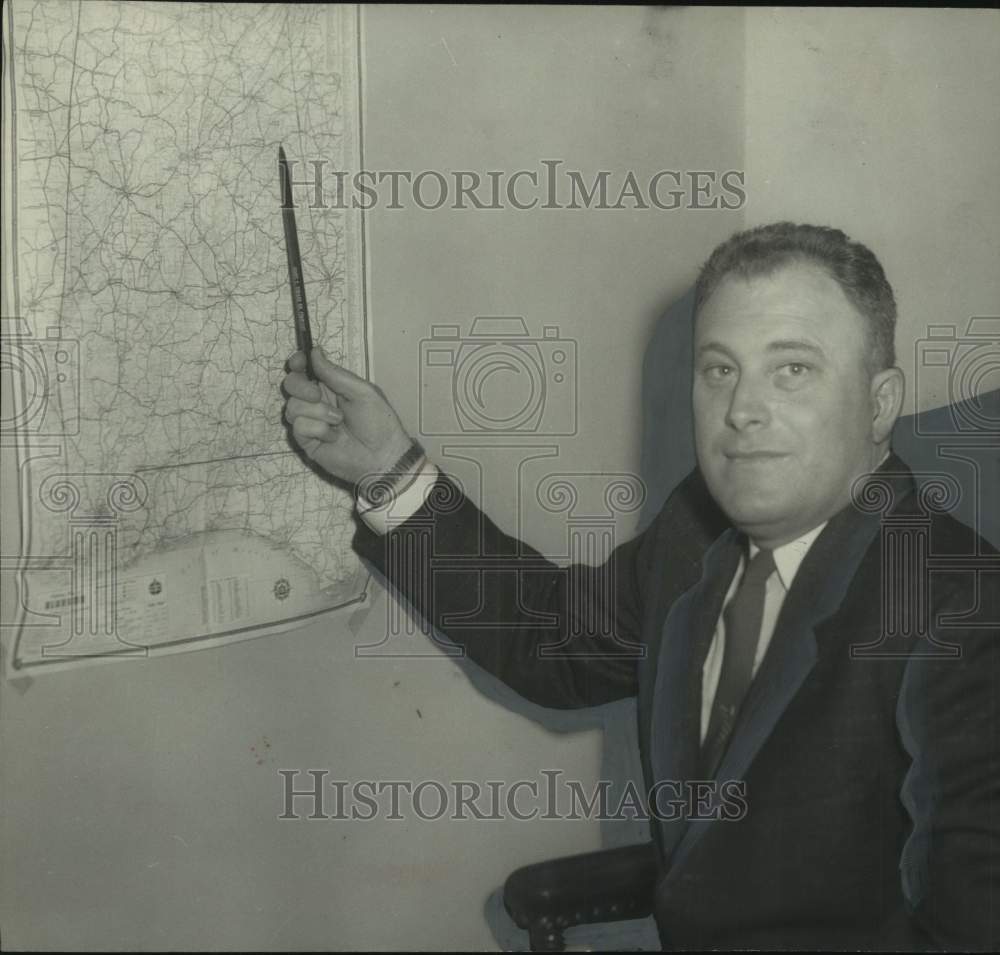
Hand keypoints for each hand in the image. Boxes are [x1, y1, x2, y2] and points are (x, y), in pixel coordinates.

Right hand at [282, 348, 413, 486]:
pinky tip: (333, 437)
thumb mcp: (361, 391)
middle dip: (301, 387)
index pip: (305, 370)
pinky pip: (299, 426)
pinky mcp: (307, 441)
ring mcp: (311, 421)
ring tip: (338, 422)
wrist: (382, 456)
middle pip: (291, 385)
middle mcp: (318, 402)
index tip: (299, 363)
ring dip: (318, 412)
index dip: (298, 363)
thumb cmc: (378, 423)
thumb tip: (315, 351)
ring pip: (293, 406)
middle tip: (317, 395)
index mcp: (331, 386)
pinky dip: (318, 429)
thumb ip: (335, 374)